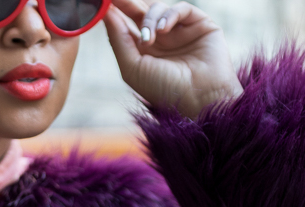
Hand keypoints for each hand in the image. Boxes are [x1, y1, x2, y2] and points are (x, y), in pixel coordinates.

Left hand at [104, 0, 242, 119]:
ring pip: (158, 9)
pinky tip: (163, 30)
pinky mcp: (200, 24)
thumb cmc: (164, 90)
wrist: (199, 99)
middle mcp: (161, 40)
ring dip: (150, 19)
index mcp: (143, 52)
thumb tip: (106, 12)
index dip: (116, 11)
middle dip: (128, 3)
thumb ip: (118, 40)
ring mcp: (180, 31)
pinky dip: (170, 15)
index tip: (105, 2)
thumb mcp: (132, 68)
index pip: (126, 24)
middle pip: (140, 11)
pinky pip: (182, 8)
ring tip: (148, 39)